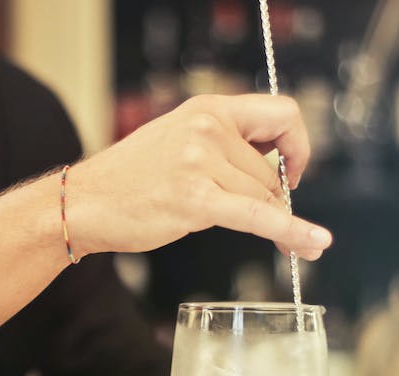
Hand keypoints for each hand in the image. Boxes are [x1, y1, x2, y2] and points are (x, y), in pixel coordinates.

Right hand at [67, 94, 331, 259]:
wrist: (85, 202)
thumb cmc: (131, 179)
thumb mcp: (181, 142)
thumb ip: (226, 147)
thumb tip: (276, 174)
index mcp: (208, 109)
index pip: (283, 113)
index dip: (299, 145)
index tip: (292, 172)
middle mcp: (208, 128)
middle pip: (272, 171)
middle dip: (270, 200)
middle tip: (254, 217)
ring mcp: (201, 162)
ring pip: (264, 198)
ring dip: (266, 221)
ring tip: (238, 227)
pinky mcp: (196, 199)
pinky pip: (258, 217)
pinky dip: (291, 232)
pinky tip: (313, 243)